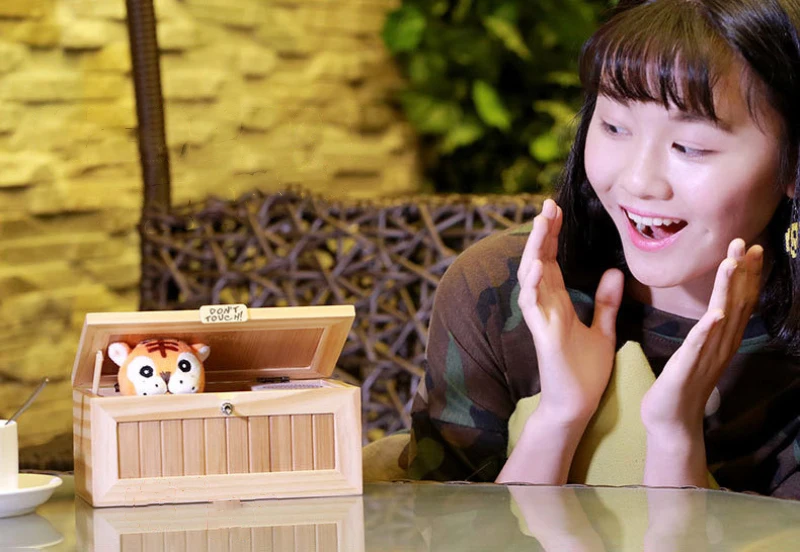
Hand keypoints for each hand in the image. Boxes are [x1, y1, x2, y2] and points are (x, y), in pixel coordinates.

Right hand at [518, 198, 624, 422]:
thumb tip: (613, 271)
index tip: (557, 209)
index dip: (554, 236)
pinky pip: (531, 306)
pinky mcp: (541, 335)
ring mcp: (540, 319)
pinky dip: (532, 285)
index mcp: (558, 303)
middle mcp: (545, 306)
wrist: (576, 406)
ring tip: (542, 223)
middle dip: (542, 233)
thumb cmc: (585, 371)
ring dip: (534, 249)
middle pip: (538, 261)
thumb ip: (605, 302)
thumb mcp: (602, 330)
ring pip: (530, 276)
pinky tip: (539, 266)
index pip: (552, 261)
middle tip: (548, 204)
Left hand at [640, 238, 762, 486]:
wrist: (672, 421)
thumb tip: (715, 309)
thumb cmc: (681, 385)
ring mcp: (707, 357)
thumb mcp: (697, 350)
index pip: (739, 301)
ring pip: (723, 318)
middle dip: (743, 272)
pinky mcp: (688, 369)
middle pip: (737, 303)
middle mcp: (721, 345)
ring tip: (733, 263)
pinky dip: (708, 329)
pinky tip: (717, 314)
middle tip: (747, 243)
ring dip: (729, 289)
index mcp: (721, 339)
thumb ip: (707, 330)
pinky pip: (700, 346)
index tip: (751, 248)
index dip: (746, 274)